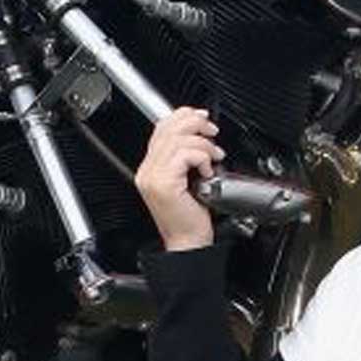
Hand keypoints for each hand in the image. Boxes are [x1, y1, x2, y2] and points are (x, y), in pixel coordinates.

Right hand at [134, 107, 222, 250]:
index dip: (183, 116)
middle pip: (168, 127)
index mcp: (150, 168)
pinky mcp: (164, 183)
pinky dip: (202, 157)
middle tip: (212, 133)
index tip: (202, 118)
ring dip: (204, 145)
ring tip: (213, 158)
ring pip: (179, 139)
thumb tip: (199, 133)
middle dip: (196, 124)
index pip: (161, 127)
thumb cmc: (190, 218)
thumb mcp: (188, 180)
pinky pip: (185, 154)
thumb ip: (186, 158)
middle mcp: (147, 170)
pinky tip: (207, 171)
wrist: (188, 243)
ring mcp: (153, 176)